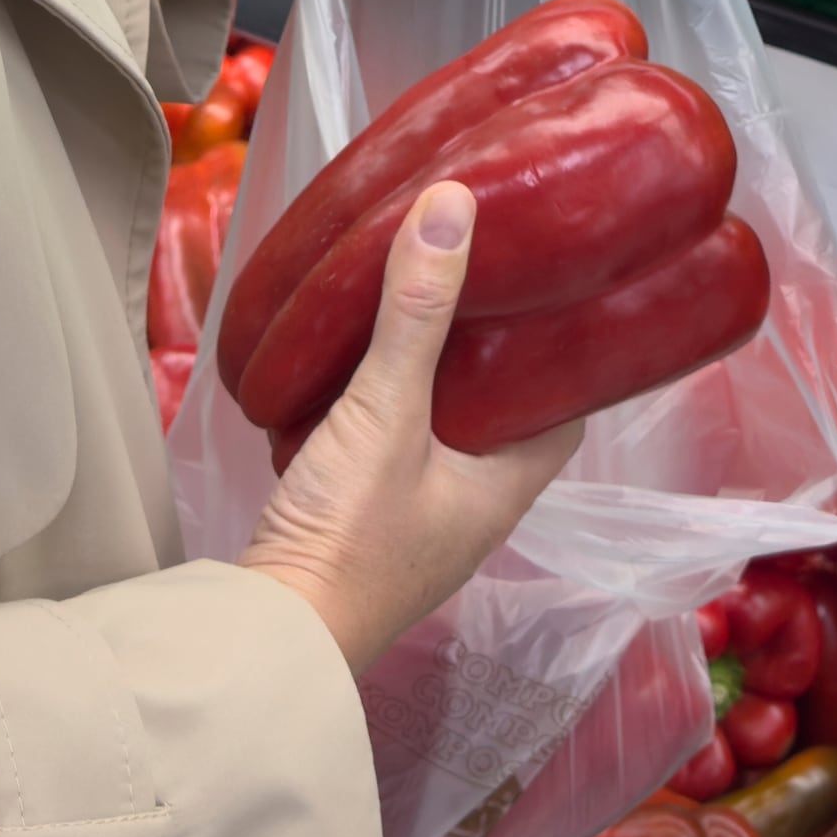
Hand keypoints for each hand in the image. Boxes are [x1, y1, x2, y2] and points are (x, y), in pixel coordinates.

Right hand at [234, 181, 578, 673]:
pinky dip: (380, 397)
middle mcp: (473, 505)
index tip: (559, 278)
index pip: (567, 402)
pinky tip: (353, 357)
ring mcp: (415, 517)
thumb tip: (455, 203)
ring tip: (418, 292)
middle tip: (477, 267)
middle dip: (487, 344)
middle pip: (498, 406)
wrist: (267, 634)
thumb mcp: (386, 412)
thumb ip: (415, 311)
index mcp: (507, 486)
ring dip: (428, 370)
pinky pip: (387, 441)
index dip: (569, 343)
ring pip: (438, 423)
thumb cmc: (348, 538)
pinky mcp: (362, 521)